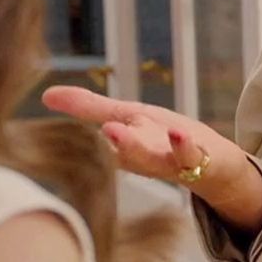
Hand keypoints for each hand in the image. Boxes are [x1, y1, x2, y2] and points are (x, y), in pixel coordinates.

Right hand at [41, 86, 261, 229]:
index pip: (96, 140)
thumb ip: (89, 108)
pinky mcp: (200, 159)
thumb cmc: (163, 140)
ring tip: (115, 132)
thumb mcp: (125, 118)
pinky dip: (183, 145)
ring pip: (150, 158)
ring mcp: (171, 161)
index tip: (46, 109)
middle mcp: (143, 158)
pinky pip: (190, 154)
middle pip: (122, 152)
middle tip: (88, 131)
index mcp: (122, 148)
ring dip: (133, 146)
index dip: (74, 134)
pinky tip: (177, 132)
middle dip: (106, 142)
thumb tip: (46, 94)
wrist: (215, 168)